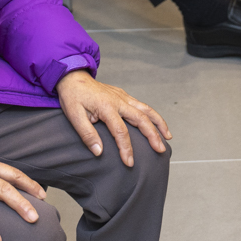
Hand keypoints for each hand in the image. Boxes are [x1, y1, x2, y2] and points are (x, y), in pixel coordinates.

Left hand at [56, 70, 171, 167]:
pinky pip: (141, 105)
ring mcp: (123, 97)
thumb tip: (99, 152)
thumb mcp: (74, 116)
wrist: (72, 77)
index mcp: (107, 107)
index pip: (121, 131)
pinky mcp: (123, 95)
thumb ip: (87, 135)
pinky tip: (155, 123)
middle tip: (160, 150)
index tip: (130, 163)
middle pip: (141, 119)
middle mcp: (119, 101)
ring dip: (159, 123)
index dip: (126, 148)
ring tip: (168, 136)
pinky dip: (152, 115)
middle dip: (153, 135)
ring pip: (146, 109)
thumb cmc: (72, 96)